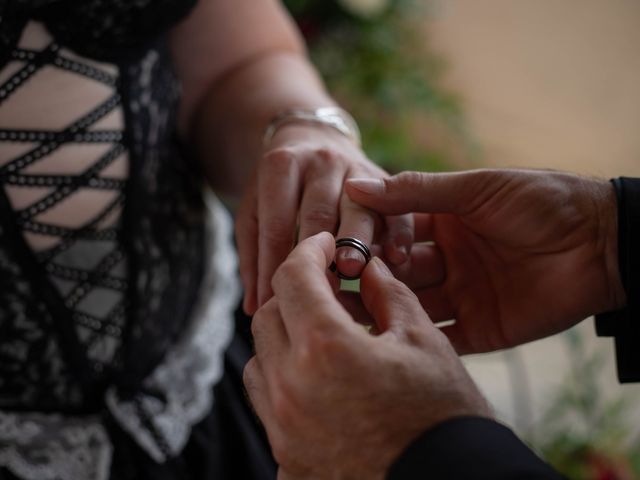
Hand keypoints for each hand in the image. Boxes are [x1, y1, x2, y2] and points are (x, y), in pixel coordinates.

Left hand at [235, 124, 412, 313]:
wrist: (313, 139)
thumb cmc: (279, 188)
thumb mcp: (254, 210)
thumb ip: (253, 255)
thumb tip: (254, 307)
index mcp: (281, 166)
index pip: (276, 223)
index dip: (274, 264)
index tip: (274, 302)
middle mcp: (320, 162)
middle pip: (319, 211)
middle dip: (319, 251)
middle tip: (319, 288)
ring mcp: (354, 168)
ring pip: (360, 207)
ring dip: (358, 240)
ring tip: (355, 271)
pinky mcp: (383, 178)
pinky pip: (395, 207)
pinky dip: (398, 233)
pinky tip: (396, 259)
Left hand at [243, 232, 489, 479]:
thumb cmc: (446, 418)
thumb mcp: (423, 342)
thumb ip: (388, 293)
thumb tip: (368, 267)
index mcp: (326, 349)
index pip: (293, 277)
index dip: (309, 251)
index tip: (324, 246)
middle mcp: (291, 389)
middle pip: (268, 316)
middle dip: (294, 293)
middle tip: (329, 292)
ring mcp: (284, 429)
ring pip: (259, 362)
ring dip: (283, 339)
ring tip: (323, 340)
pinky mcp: (287, 461)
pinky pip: (268, 408)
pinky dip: (285, 384)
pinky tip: (320, 385)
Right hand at [345, 169, 626, 353]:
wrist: (602, 242)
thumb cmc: (540, 201)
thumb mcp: (475, 189)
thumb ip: (415, 191)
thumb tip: (356, 184)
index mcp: (443, 223)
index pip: (393, 231)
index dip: (370, 238)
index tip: (341, 246)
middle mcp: (447, 261)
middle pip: (398, 271)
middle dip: (370, 277)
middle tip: (336, 285)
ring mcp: (463, 296)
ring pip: (412, 305)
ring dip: (384, 309)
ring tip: (349, 316)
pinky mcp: (482, 329)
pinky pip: (444, 338)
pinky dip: (417, 341)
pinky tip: (386, 344)